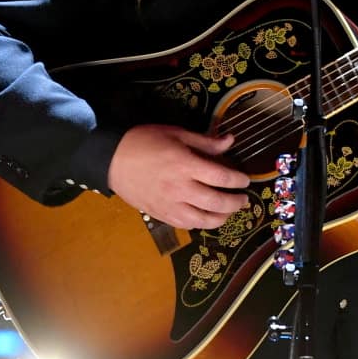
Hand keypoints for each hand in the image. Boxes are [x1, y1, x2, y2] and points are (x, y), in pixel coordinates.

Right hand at [107, 125, 251, 229]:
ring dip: (220, 218)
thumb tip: (230, 141)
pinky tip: (205, 217)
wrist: (112, 158)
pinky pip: (185, 224)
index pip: (221, 177)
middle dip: (235, 203)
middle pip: (216, 202)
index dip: (238, 180)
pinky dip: (199, 223)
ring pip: (202, 220)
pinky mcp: (160, 214)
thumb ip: (205, 142)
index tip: (246, 180)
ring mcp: (169, 204)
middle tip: (243, 200)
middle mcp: (180, 188)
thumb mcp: (177, 134)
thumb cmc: (145, 141)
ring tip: (228, 212)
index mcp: (186, 165)